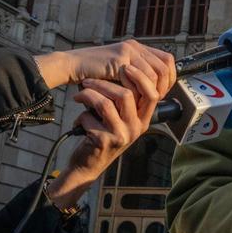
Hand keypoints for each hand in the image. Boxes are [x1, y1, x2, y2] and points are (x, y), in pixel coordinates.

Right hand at [33, 40, 175, 94]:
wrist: (73, 65)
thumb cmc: (96, 73)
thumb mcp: (121, 73)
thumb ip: (138, 76)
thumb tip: (158, 91)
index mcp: (139, 48)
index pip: (168, 61)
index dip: (169, 79)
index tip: (162, 92)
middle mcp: (136, 47)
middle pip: (163, 68)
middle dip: (161, 88)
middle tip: (153, 100)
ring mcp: (128, 51)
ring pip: (151, 75)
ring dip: (147, 92)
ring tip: (140, 102)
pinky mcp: (118, 59)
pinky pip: (134, 80)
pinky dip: (133, 93)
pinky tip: (128, 100)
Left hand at [44, 64, 160, 208]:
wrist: (88, 166)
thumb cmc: (103, 136)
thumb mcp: (122, 121)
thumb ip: (128, 102)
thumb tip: (126, 70)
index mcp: (143, 120)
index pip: (152, 94)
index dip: (140, 78)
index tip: (125, 66)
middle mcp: (136, 128)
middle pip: (126, 95)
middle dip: (103, 83)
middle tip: (88, 81)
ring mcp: (121, 136)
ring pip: (106, 103)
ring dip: (88, 95)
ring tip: (79, 95)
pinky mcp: (103, 141)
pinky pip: (90, 117)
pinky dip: (81, 115)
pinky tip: (79, 120)